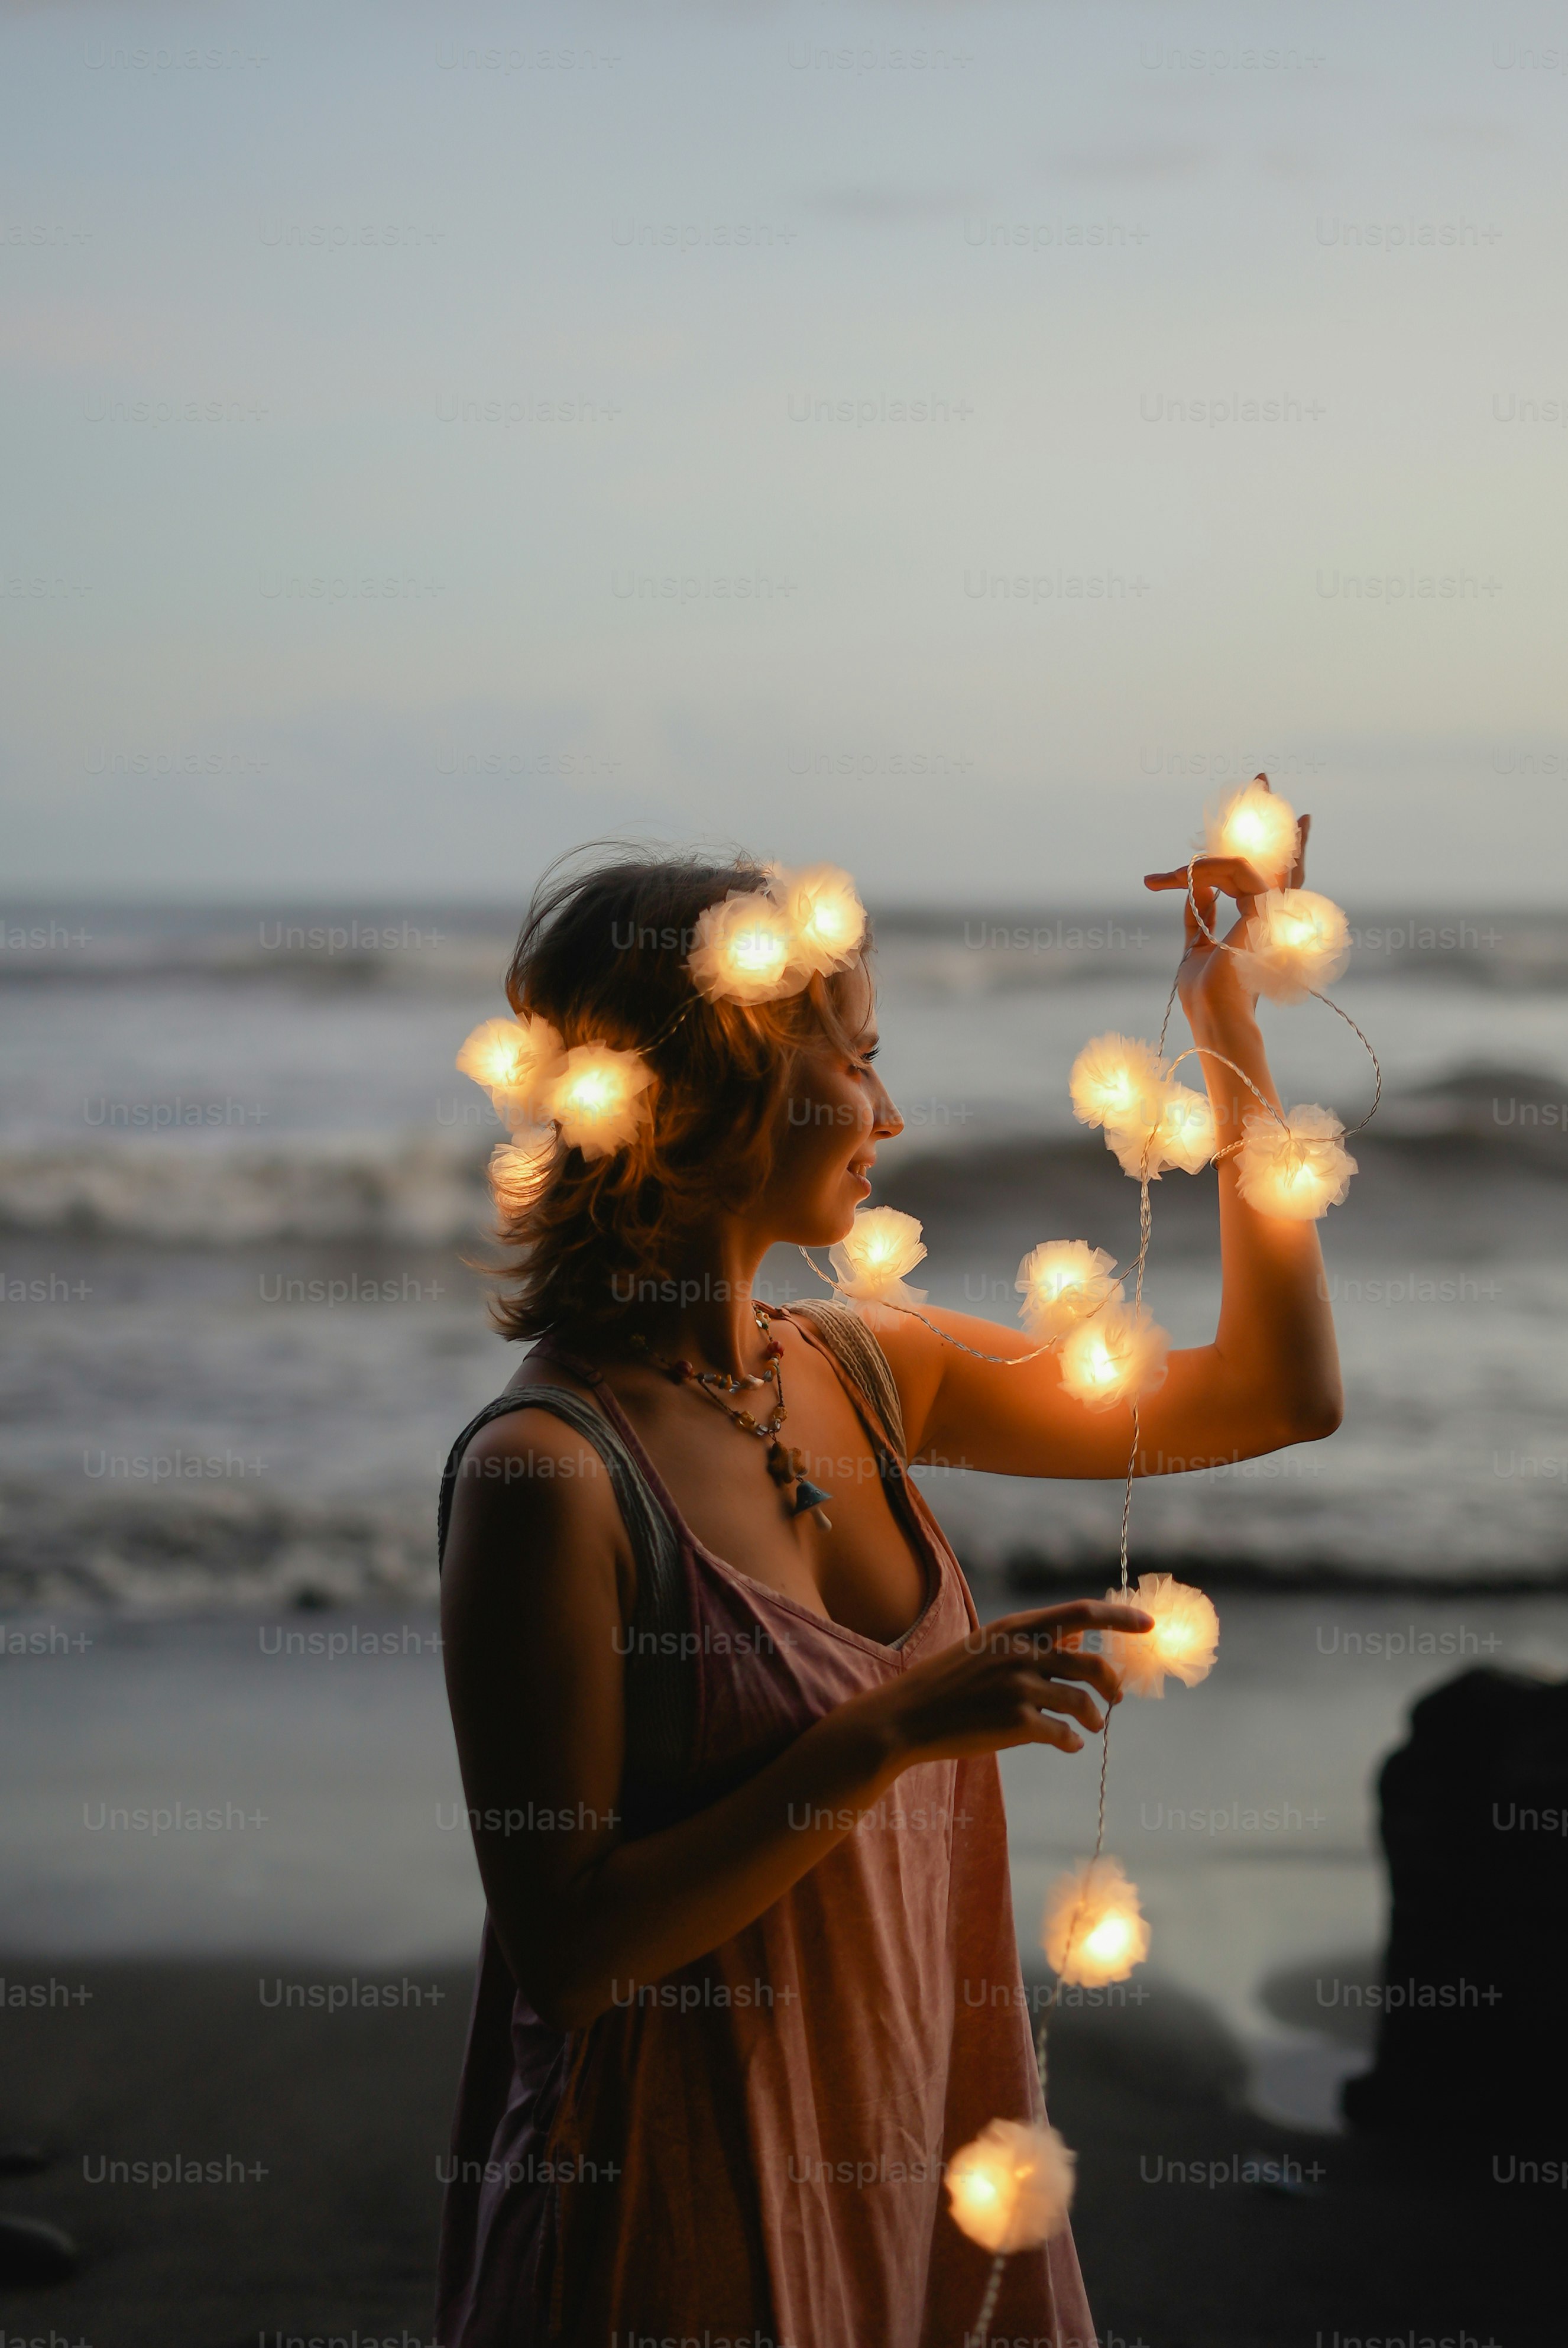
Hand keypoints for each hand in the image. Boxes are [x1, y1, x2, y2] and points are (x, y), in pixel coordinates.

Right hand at [863, 1599, 1153, 1767]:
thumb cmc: (949, 1682)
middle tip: (1115, 1698)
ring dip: (1095, 1716)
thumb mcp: (987, 1646)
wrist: (908, 1716)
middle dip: (1113, 1684)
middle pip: (1092, 1663)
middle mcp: (1020, 1652)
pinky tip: (1067, 1743)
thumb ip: (1032, 1640)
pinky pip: (1063, 1734)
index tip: (1148, 1624)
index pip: (1080, 1613)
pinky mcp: (1015, 1722)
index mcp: (1015, 1628)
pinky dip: (1071, 1741)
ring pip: (1083, 1701)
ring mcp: (1018, 1687)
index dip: (1119, 1618)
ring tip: (1091, 1725)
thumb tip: (1080, 1637)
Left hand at [1143, 773, 1311, 1037]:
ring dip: (1198, 864)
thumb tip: (1196, 881)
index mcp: (1258, 921)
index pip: (1262, 875)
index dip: (1252, 849)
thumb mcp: (1197, 944)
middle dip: (1268, 816)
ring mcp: (1272, 910)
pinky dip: (1202, 872)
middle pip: (1279, 856)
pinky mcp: (1264, 909)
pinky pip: (1234, 871)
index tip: (1238, 825)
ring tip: (1161, 879)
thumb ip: (1202, 911)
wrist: (1214, 1017)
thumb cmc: (1206, 994)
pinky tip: (1177, 879)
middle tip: (1261, 776)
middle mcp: (1271, 912)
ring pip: (1243, 862)